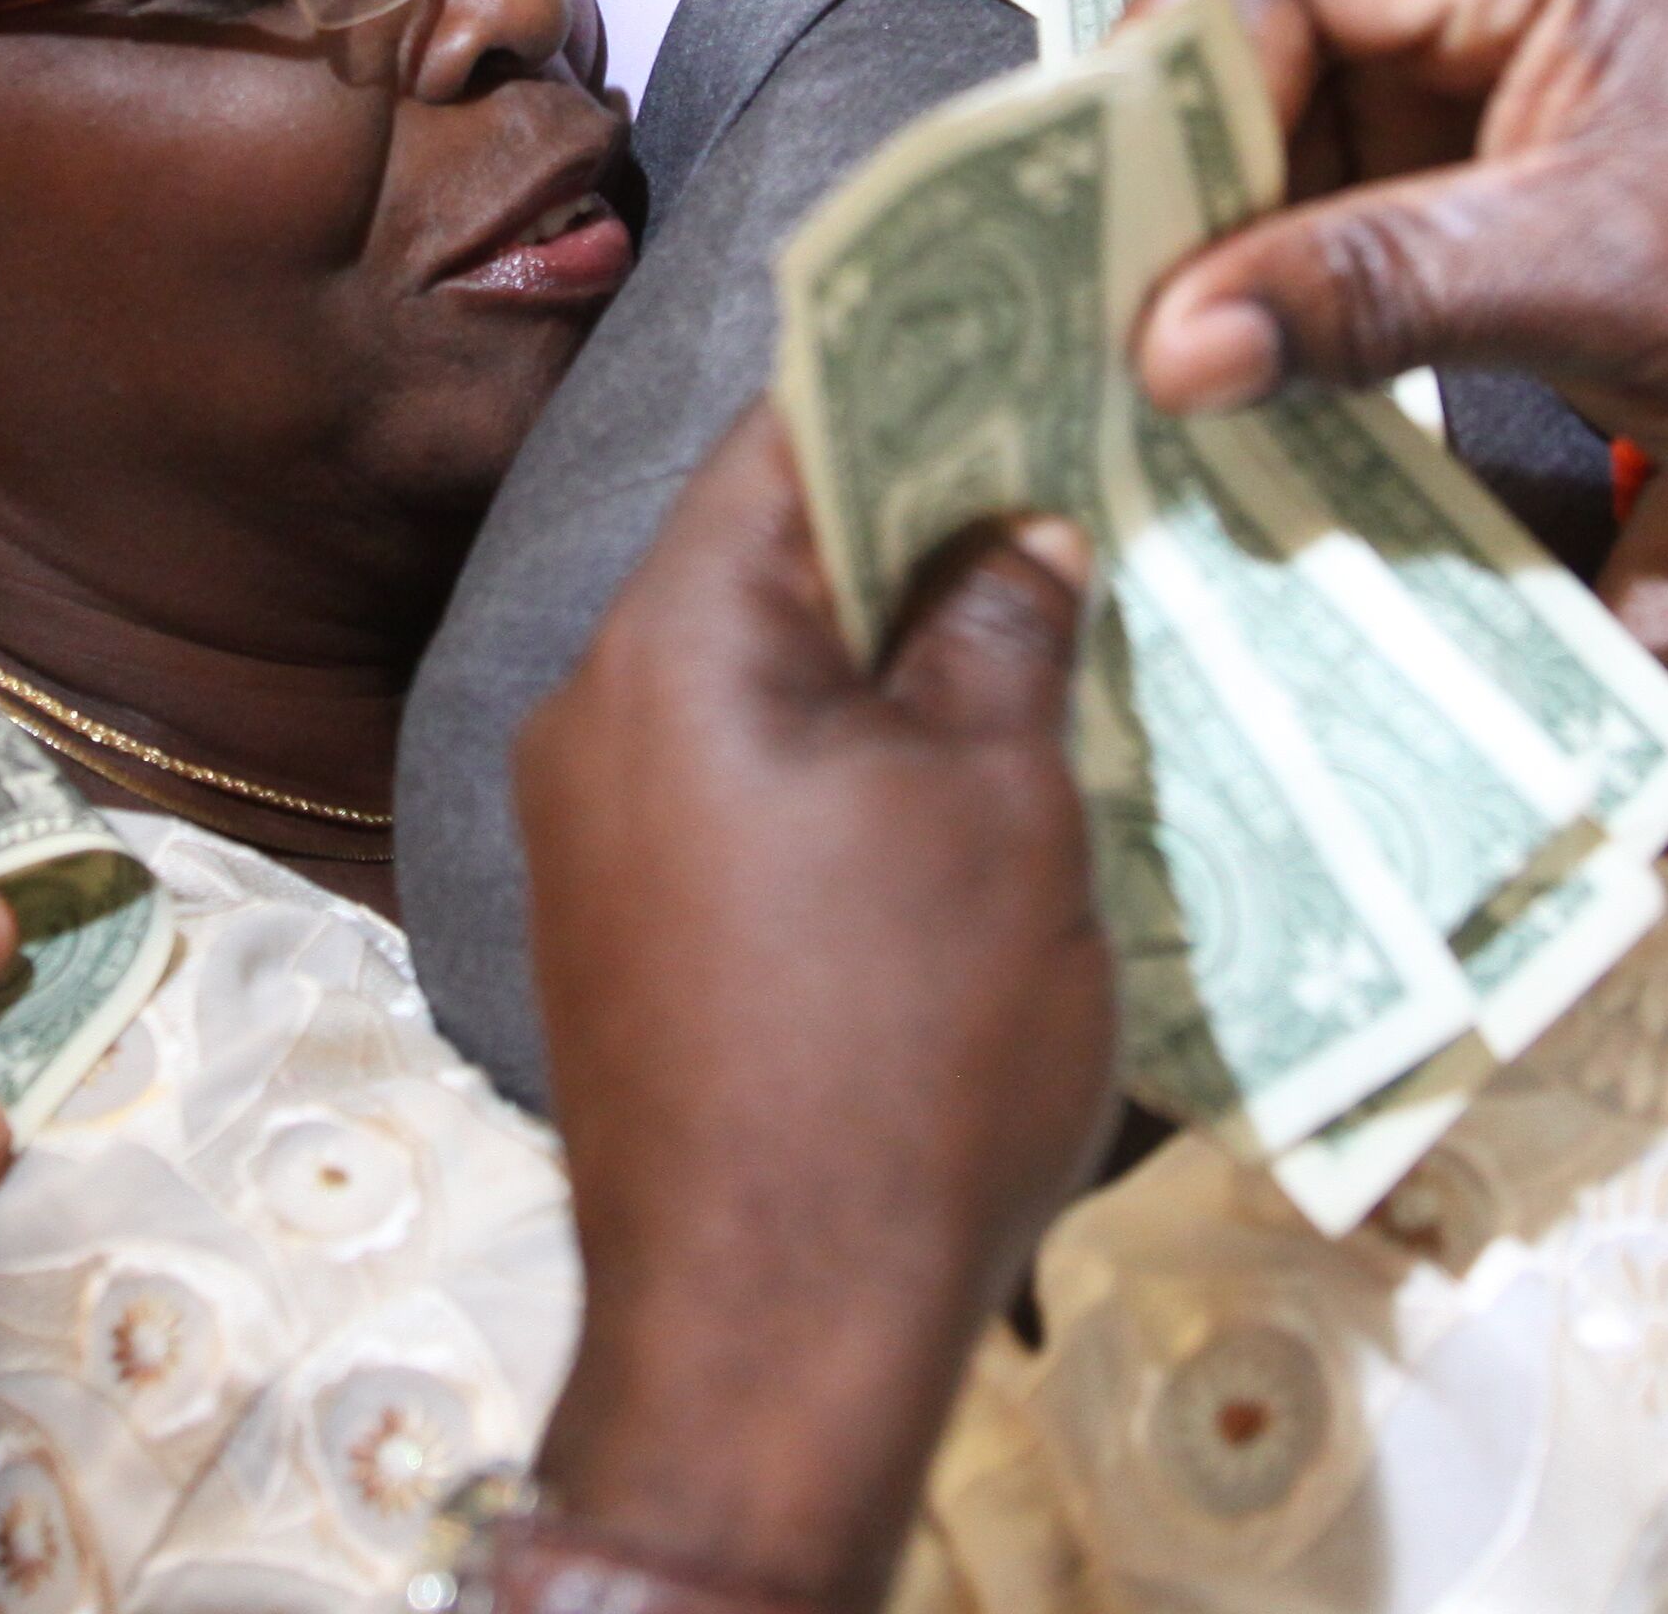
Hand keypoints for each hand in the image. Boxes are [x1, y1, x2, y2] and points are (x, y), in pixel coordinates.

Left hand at [519, 409, 1109, 1613]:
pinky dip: (846, 756)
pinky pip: (741, 783)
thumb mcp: (1002, 808)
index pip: (790, 429)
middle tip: (1073, 473)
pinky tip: (968, 776)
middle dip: (922, 516)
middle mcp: (595, 711)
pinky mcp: (626, 933)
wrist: (770, 1338)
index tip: (1028, 330)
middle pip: (769, 552)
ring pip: (761, 676)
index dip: (920, 369)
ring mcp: (594, 831)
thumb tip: (1014, 536)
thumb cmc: (897, 1056)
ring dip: (892, 648)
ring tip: (1049, 620)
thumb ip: (1003, 632)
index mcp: (672, 640)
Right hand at [1121, 0, 1667, 534]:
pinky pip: (1346, 197)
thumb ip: (1367, 296)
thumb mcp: (1597, 285)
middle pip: (1266, 30)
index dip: (1181, 87)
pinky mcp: (1500, 168)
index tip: (1117, 233)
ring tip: (1158, 354)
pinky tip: (1247, 365)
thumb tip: (1159, 347)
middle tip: (1107, 301)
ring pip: (1290, 121)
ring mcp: (1499, 72)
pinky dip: (1288, 277)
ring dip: (1225, 232)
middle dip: (1180, 161)